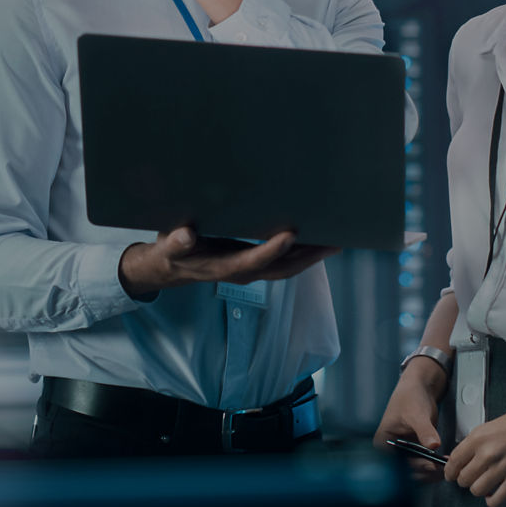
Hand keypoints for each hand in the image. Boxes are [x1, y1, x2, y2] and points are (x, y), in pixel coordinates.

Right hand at [118, 225, 337, 297]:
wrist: (169, 268)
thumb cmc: (171, 252)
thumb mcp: (169, 246)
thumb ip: (177, 241)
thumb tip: (185, 235)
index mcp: (224, 267)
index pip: (254, 260)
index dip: (272, 250)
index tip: (291, 235)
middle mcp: (242, 272)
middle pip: (282, 269)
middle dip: (309, 257)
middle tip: (335, 240)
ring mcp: (251, 270)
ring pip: (288, 268)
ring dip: (313, 257)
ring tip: (336, 240)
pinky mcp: (253, 264)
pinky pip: (283, 263)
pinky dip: (303, 254)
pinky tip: (316, 239)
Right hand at [373, 361, 448, 481]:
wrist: (420, 388)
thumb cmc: (410, 396)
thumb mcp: (416, 414)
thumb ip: (424, 430)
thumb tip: (433, 445)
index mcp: (383, 442)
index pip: (394, 465)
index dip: (411, 469)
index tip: (428, 466)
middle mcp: (391, 450)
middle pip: (405, 471)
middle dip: (424, 471)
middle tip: (440, 467)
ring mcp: (404, 451)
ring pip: (416, 471)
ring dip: (431, 470)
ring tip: (444, 464)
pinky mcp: (416, 451)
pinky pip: (424, 464)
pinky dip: (434, 465)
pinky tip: (444, 461)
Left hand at [444, 398, 505, 506]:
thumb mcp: (491, 426)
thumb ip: (475, 443)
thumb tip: (460, 459)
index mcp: (478, 437)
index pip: (454, 461)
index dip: (450, 472)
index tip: (451, 476)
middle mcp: (488, 452)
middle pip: (464, 478)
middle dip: (465, 481)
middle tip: (472, 479)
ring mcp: (503, 467)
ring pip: (477, 490)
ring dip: (479, 491)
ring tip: (485, 485)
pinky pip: (497, 499)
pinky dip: (493, 500)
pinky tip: (495, 494)